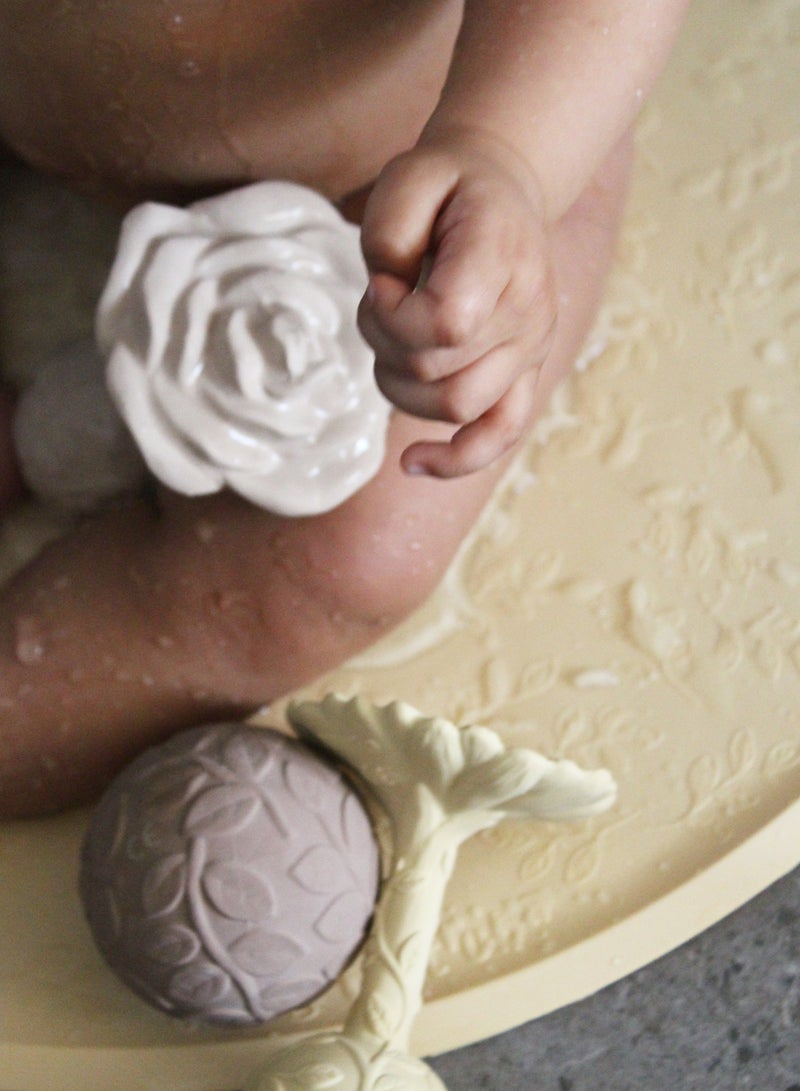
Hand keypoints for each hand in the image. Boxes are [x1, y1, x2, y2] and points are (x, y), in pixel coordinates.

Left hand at [358, 131, 557, 477]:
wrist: (502, 187)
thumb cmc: (446, 186)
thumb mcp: (405, 177)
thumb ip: (388, 233)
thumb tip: (391, 298)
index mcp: (502, 254)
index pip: (444, 325)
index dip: (391, 314)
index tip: (383, 281)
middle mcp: (528, 311)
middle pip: (439, 372)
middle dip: (386, 343)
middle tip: (383, 298)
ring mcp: (531, 349)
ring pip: (455, 407)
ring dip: (401, 383)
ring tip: (395, 336)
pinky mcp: (524, 375)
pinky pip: (500, 434)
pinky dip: (457, 459)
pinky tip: (412, 464)